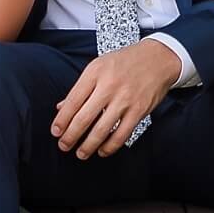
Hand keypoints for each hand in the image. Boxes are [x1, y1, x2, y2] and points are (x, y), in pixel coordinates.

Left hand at [51, 41, 180, 158]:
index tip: (55, 132)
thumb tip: (61, 108)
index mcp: (95, 72)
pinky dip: (110, 146)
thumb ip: (80, 88)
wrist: (158, 58)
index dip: (62, 120)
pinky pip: (121, 134)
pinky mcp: (139, 110)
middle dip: (71, 136)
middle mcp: (108, 85)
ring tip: (81, 153)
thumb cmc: (125, 62)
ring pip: (101, 130)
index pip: (73, 101)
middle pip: (84, 118)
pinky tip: (102, 150)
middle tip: (64, 146)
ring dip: (88, 146)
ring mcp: (125, 99)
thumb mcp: (99, 66)